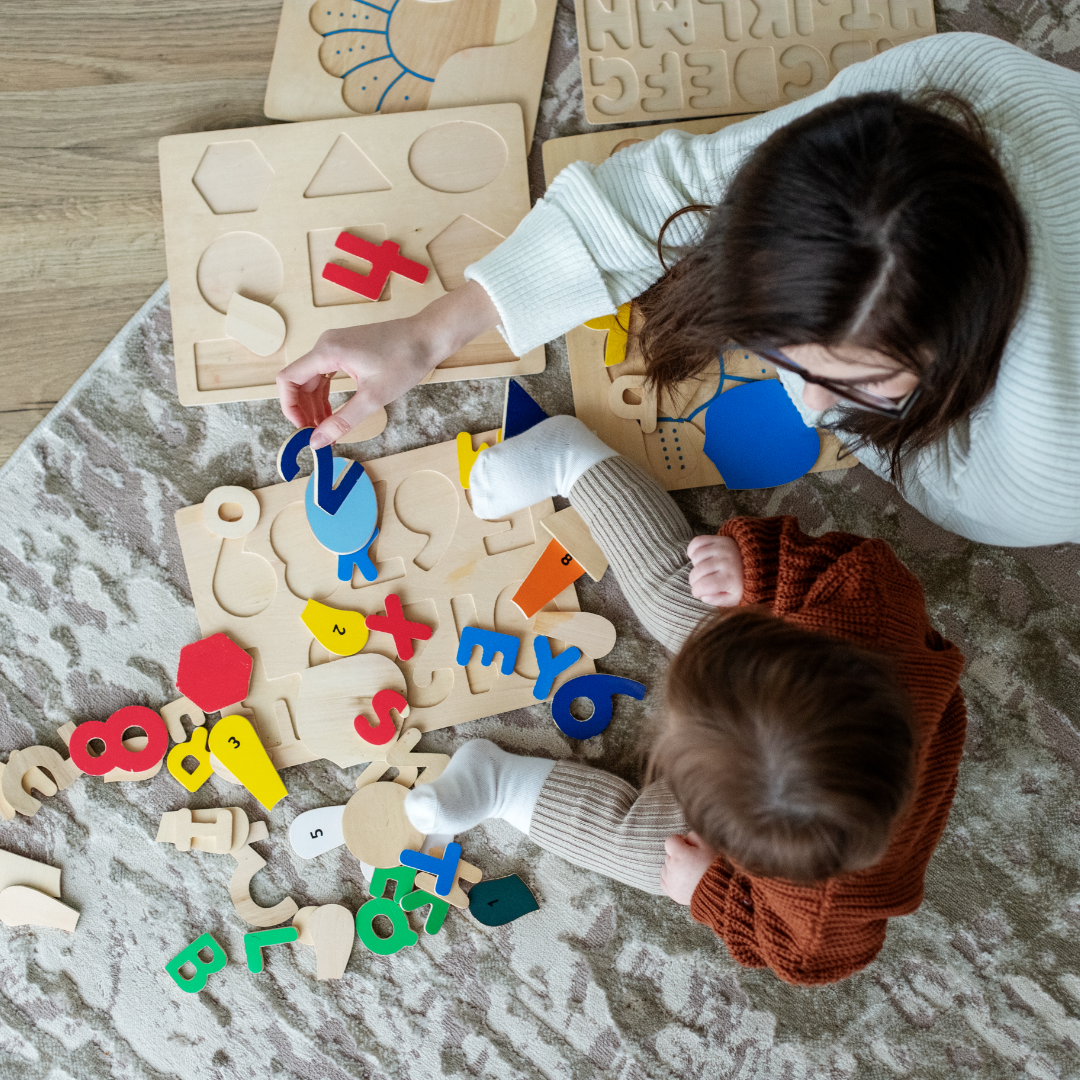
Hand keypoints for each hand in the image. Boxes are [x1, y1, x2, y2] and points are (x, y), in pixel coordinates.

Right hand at [276, 280, 499, 447]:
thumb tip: (317, 441)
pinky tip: (333, 412)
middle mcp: (326, 344)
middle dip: (304, 410)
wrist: (427, 336)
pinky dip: (326, 393)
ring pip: (312, 378)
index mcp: (327, 352)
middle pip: (299, 380)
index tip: (302, 428)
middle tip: (316, 435)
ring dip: (315, 404)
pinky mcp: (346, 348)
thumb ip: (342, 421)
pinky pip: (325, 373)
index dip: (289, 407)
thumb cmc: (404, 361)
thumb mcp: (373, 398)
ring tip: (326, 428)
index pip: (288, 379)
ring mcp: (335, 344)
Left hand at [661, 832, 715, 904]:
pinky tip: (682, 879)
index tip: (689, 846)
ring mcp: (671, 882)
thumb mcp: (709, 846)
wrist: (720, 893)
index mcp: (680, 855)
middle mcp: (672, 868)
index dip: (680, 841)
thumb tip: (686, 838)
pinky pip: (664, 881)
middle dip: (679, 854)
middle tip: (694, 860)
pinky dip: (670, 878)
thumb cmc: (716, 868)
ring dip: (674, 867)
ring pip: (666, 867)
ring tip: (689, 871)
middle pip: (669, 854)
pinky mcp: (673, 893)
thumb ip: (694, 837)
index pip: (671, 841)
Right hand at [687, 534, 743, 605]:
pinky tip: (697, 559)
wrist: (757, 561)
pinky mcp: (718, 539)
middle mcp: (724, 562)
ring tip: (703, 571)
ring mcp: (721, 548)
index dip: (697, 592)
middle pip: (697, 572)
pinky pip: (697, 542)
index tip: (700, 593)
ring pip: (696, 557)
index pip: (703, 586)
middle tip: (700, 583)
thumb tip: (704, 597)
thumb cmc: (742, 582)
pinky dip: (693, 550)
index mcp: (729, 578)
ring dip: (695, 566)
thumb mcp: (735, 598)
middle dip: (694, 581)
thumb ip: (719, 601)